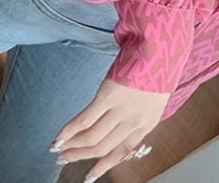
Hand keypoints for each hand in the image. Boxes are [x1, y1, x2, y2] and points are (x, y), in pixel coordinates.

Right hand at [50, 79, 169, 181]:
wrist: (160, 47)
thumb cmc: (157, 69)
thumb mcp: (153, 98)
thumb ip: (137, 115)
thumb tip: (118, 128)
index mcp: (147, 123)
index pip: (122, 152)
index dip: (104, 165)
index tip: (89, 175)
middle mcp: (133, 121)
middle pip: (102, 147)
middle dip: (80, 156)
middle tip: (64, 158)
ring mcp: (121, 110)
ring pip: (91, 138)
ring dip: (72, 146)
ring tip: (59, 150)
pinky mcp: (108, 95)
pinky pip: (85, 120)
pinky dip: (69, 131)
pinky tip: (59, 137)